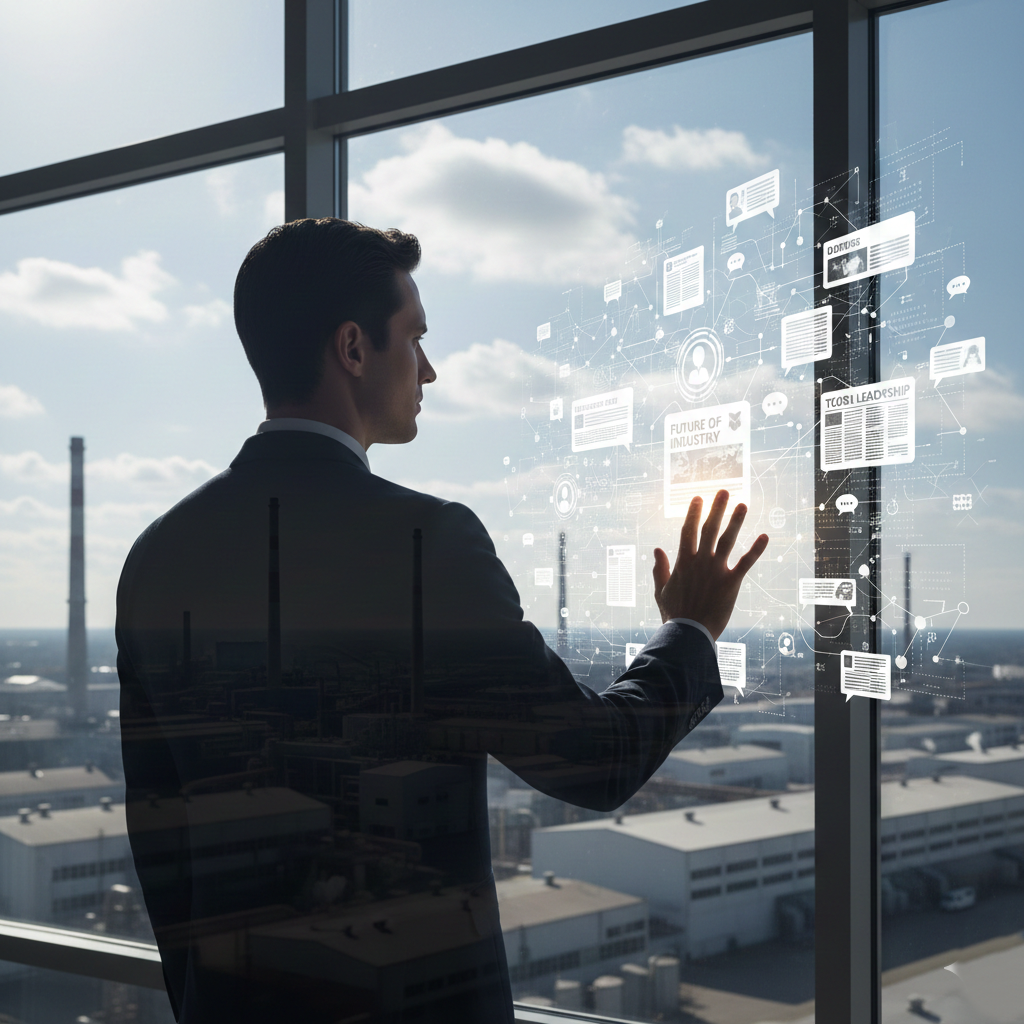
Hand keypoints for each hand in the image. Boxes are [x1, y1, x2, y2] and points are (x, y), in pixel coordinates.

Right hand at [652, 490, 768, 640]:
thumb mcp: (661, 590)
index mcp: (683, 562)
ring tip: (743, 504)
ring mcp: (716, 570)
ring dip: (735, 521)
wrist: (689, 634)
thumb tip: (657, 549)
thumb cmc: (674, 614)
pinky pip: (745, 563)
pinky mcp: (731, 583)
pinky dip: (756, 550)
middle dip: (716, 508)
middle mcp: (700, 561)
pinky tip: (765, 536)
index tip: (697, 498)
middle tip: (723, 491)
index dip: (693, 513)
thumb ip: (659, 569)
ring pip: (727, 540)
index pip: (688, 531)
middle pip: (708, 529)